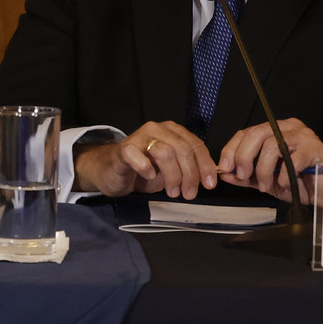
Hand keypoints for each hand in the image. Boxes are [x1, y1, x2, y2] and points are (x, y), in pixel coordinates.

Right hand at [74, 121, 217, 198]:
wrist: (111, 171)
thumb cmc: (143, 170)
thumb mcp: (171, 169)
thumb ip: (189, 167)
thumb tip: (211, 177)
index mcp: (172, 131)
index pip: (195, 145)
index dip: (205, 165)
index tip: (209, 184)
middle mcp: (157, 129)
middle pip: (182, 149)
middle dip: (190, 175)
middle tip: (189, 194)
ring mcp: (139, 137)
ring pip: (165, 153)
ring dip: (173, 176)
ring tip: (173, 192)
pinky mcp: (123, 149)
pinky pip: (137, 156)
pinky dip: (146, 168)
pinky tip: (149, 177)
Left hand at [217, 118, 322, 199]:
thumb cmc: (300, 181)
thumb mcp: (266, 179)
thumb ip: (246, 176)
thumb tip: (224, 173)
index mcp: (275, 131)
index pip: (246, 132)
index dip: (231, 149)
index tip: (225, 167)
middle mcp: (289, 128)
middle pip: (257, 134)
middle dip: (244, 156)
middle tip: (243, 175)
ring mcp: (304, 136)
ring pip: (272, 145)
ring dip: (263, 169)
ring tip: (265, 185)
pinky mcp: (316, 150)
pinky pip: (294, 160)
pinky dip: (284, 175)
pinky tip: (285, 184)